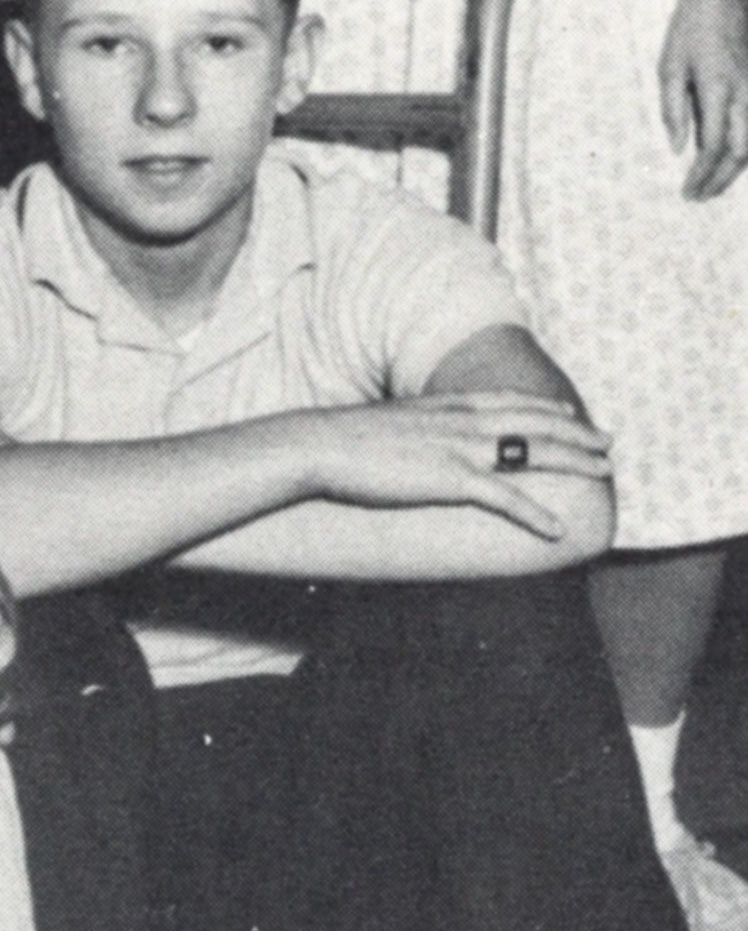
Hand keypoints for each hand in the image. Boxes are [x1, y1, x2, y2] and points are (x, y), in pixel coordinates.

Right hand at [298, 390, 610, 540]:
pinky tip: (557, 531)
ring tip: (603, 472)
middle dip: (576, 431)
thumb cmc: (348, 440)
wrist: (322, 445)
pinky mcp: (451, 479)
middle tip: (608, 442)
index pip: (511, 400)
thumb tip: (428, 440)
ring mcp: (460, 448)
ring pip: (533, 452)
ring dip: (574, 461)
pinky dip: (536, 514)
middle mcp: (463, 419)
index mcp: (449, 404)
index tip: (571, 410)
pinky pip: (505, 499)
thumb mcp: (394, 423)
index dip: (546, 406)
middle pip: (535, 422)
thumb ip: (421, 427)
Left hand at [660, 0, 747, 198]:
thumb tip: (679, 149)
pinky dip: (746, 149)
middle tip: (699, 197)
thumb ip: (674, 109)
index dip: (702, 175)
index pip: (713, 147)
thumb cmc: (690, 26)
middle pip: (740, 153)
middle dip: (720, 180)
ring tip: (712, 184)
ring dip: (734, 169)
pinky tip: (731, 158)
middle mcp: (745, 93)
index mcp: (718, 90)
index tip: (688, 192)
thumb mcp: (669, 65)